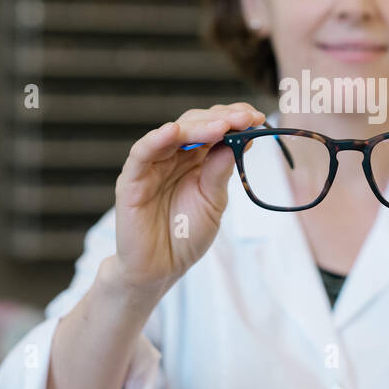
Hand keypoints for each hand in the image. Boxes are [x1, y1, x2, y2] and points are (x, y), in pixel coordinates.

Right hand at [112, 101, 266, 294]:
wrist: (160, 270)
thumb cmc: (186, 236)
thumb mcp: (213, 202)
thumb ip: (220, 172)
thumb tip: (239, 140)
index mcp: (195, 159)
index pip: (213, 128)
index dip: (234, 119)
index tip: (256, 118)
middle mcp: (173, 156)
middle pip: (195, 124)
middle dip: (222, 119)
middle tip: (245, 119)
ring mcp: (152, 165)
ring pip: (172, 133)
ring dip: (198, 126)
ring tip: (222, 125)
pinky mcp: (131, 180)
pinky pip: (141, 154)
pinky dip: (156, 140)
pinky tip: (173, 131)